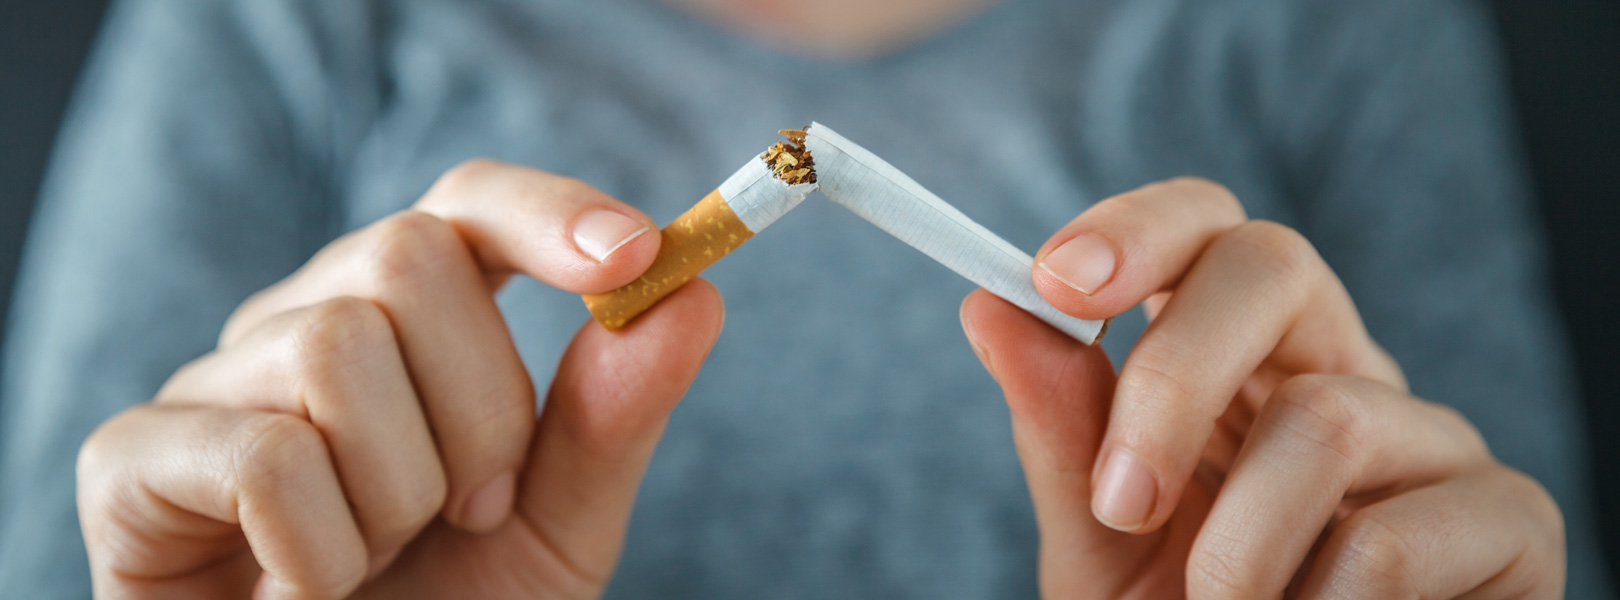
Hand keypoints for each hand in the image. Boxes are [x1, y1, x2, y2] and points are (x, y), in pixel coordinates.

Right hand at [76, 160, 724, 598]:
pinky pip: (264, 456)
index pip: (466, 204)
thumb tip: (694, 295)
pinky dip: (319, 553)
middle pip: (410, 253)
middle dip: (482, 410)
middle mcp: (304, 325)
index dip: (548, 212)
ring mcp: (213, 385)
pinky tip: (305, 592)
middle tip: (470, 513)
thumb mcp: (554, 529)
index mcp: (406, 326)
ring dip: (399, 493)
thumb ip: (613, 421)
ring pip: (335, 346)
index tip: (638, 256)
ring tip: (378, 560)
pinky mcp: (133, 460)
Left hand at [960, 178, 1564, 597]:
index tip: (1055, 281)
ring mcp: (1432, 441)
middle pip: (1274, 264)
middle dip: (1173, 378)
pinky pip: (1394, 540)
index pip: (1206, 230)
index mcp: (1238, 359)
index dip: (1137, 228)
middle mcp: (1339, 370)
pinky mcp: (1510, 524)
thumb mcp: (1101, 538)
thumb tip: (987, 306)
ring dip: (1236, 550)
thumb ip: (1061, 432)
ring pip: (1328, 417)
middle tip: (1122, 504)